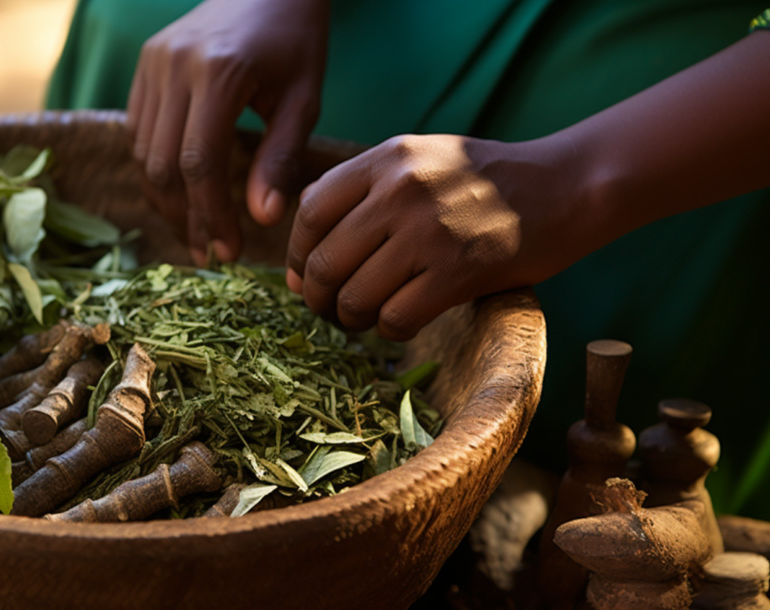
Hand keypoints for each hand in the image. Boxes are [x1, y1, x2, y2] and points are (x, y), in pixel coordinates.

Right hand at [127, 0, 328, 264]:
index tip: (229, 252)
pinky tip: (181, 193)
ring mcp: (152, 62)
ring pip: (142, 151)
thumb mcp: (302, 100)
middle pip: (161, 164)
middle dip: (184, 217)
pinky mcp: (144, 64)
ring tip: (196, 231)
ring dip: (165, 199)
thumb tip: (262, 219)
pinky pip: (137, 130)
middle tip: (209, 253)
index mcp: (220, 72)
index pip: (199, 162)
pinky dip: (154, 168)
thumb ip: (280, 159)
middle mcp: (174, 65)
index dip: (210, 215)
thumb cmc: (296, 42)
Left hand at [286, 134, 596, 340]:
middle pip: (323, 261)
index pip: (310, 211)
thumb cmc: (484, 179)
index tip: (302, 275)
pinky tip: (399, 322)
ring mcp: (429, 232)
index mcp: (386, 158)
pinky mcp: (458, 273)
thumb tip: (299, 266)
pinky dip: (388, 330)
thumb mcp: (418, 160)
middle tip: (328, 308)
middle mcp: (401, 190)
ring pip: (354, 297)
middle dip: (316, 297)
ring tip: (361, 318)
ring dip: (350, 319)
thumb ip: (359, 194)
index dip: (296, 252)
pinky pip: (395, 318)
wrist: (566, 186)